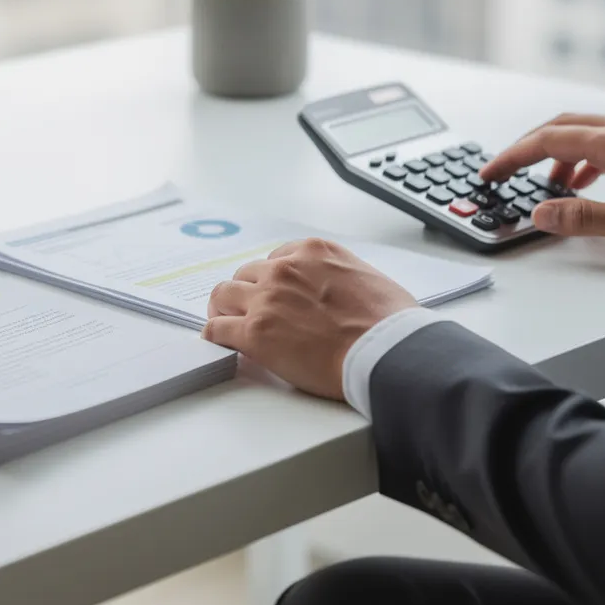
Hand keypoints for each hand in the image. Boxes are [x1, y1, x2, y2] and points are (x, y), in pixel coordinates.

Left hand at [202, 238, 416, 400]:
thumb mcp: (367, 277)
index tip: (273, 294)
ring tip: (228, 324)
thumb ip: (339, 277)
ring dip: (224, 309)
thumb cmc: (390, 324)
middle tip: (249, 312)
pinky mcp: (254, 332)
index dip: (272, 280)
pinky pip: (216, 328)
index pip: (276, 258)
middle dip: (247, 293)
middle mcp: (285, 269)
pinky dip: (215, 335)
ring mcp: (266, 299)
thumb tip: (336, 293)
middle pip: (246, 275)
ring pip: (223, 295)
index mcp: (313, 252)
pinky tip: (220, 343)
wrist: (386, 352)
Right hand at [480, 115, 604, 257]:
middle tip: (505, 169)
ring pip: (583, 132)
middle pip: (561, 126)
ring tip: (544, 182)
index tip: (491, 172)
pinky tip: (582, 182)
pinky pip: (604, 142)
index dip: (513, 157)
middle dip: (527, 147)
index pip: (548, 140)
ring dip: (556, 153)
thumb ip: (578, 218)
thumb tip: (541, 212)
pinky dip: (581, 158)